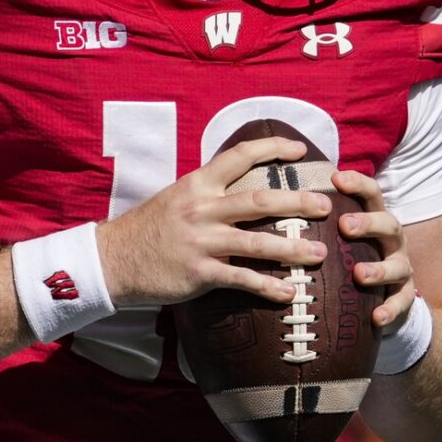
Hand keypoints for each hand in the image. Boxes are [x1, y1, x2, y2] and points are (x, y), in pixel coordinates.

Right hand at [98, 136, 329, 307]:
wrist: (114, 260)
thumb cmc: (148, 229)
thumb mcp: (176, 198)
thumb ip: (209, 192)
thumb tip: (241, 187)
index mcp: (198, 184)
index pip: (240, 156)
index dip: (273, 148)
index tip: (300, 149)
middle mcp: (202, 209)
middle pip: (259, 200)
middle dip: (297, 202)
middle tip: (326, 205)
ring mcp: (201, 242)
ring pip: (256, 242)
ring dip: (292, 248)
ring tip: (319, 254)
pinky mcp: (199, 273)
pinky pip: (241, 279)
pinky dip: (267, 286)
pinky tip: (288, 292)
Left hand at [332, 168, 416, 330]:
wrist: (381, 296)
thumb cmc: (351, 258)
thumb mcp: (341, 238)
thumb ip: (321, 223)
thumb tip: (277, 203)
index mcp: (375, 220)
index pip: (371, 194)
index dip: (357, 184)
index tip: (335, 177)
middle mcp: (392, 240)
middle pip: (388, 224)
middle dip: (367, 223)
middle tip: (344, 225)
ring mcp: (401, 267)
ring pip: (398, 265)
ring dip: (379, 269)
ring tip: (359, 274)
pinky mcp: (405, 295)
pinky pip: (402, 302)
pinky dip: (390, 309)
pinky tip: (376, 318)